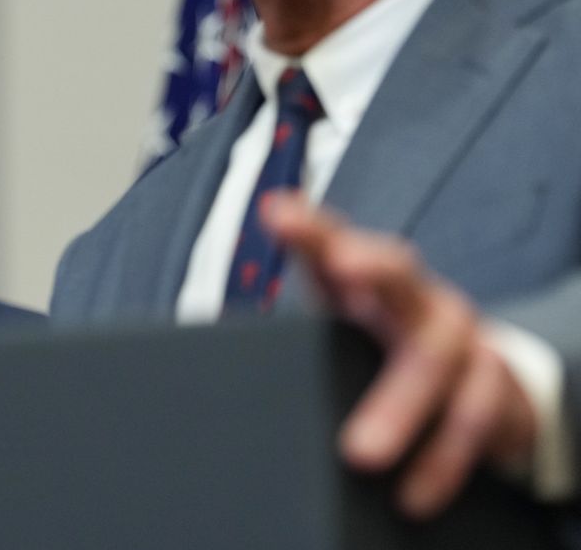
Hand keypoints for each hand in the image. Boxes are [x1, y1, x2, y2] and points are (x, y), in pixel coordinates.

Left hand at [261, 193, 537, 517]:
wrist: (481, 390)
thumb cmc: (386, 358)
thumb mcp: (338, 339)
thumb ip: (288, 345)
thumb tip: (208, 380)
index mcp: (364, 287)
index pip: (332, 244)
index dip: (309, 227)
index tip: (278, 212)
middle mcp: (415, 298)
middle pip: (398, 271)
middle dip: (372, 264)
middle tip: (342, 264)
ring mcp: (461, 334)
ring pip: (435, 356)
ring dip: (399, 407)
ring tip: (360, 454)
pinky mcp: (496, 380)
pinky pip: (471, 417)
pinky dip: (439, 461)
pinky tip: (413, 492)